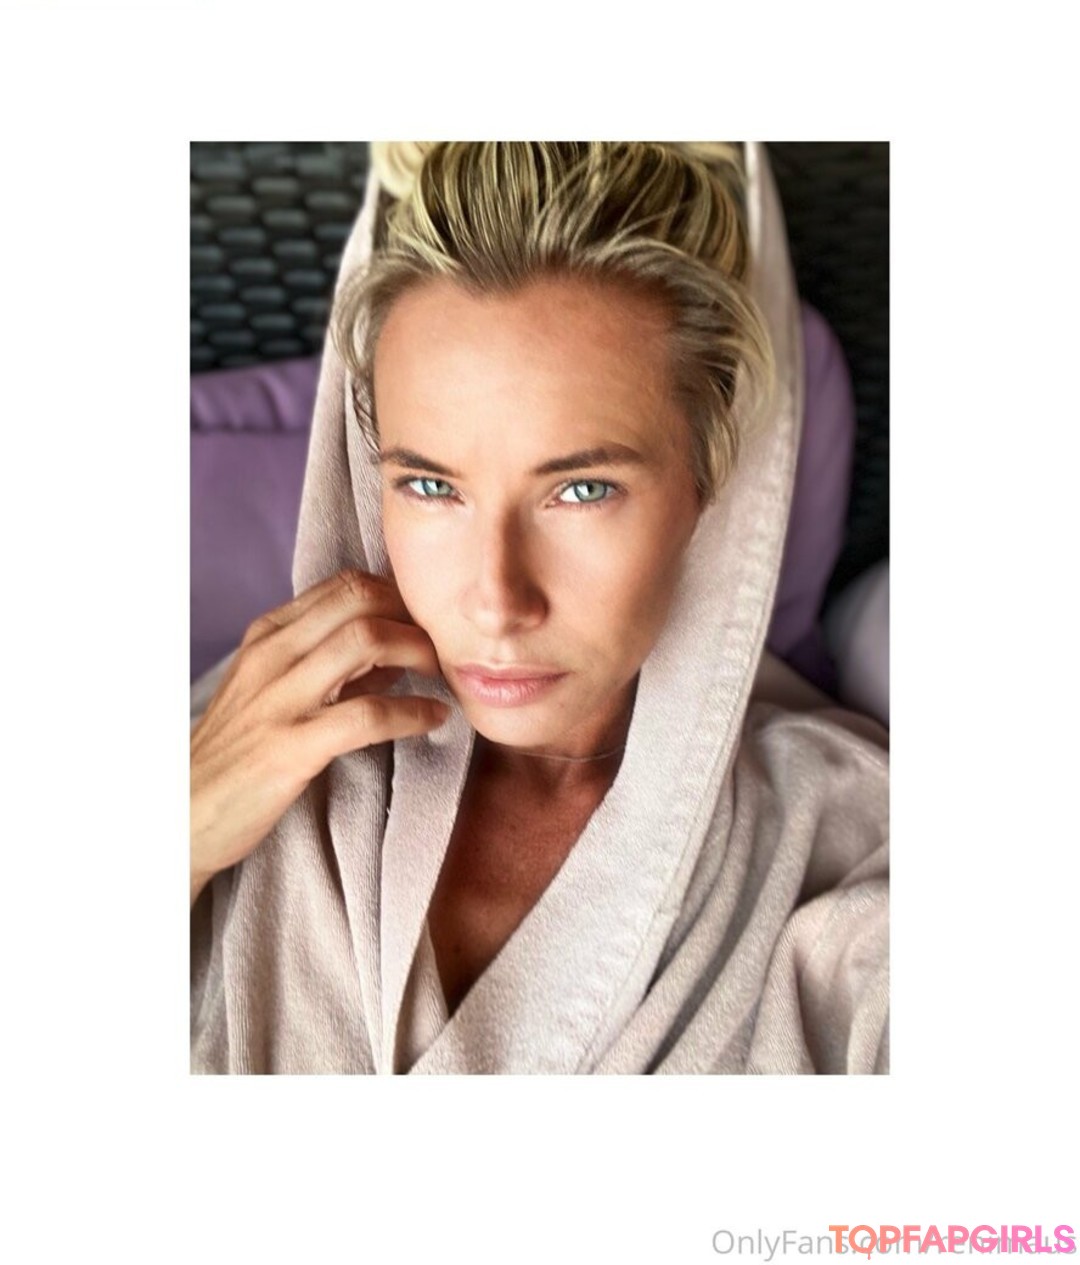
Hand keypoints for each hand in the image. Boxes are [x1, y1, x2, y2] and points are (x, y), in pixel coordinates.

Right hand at [190, 568, 447, 902]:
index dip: (399, 596)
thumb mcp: (276, 694)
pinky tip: (432, 719)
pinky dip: (411, 713)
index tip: (427, 621)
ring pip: (366, 641)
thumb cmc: (237, 755)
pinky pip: (367, 715)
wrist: (180, 816)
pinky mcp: (291, 748)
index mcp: (268, 636)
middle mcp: (272, 656)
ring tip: (441, 676)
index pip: (344, 585)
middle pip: (360, 599)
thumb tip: (394, 660)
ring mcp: (279, 700)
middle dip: (414, 616)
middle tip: (441, 647)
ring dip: (418, 653)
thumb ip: (334, 671)